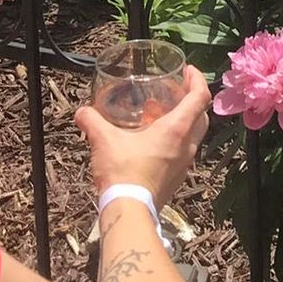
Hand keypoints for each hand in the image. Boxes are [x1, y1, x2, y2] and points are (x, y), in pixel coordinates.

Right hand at [76, 65, 211, 203]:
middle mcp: (186, 145)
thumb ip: (92, 121)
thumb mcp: (104, 141)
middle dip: (191, 99)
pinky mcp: (177, 178)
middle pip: (201, 115)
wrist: (129, 211)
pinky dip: (173, 139)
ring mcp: (184, 164)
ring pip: (192, 134)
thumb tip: (81, 112)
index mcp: (177, 130)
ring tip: (157, 114)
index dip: (198, 79)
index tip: (189, 70)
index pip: (200, 97)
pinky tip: (150, 141)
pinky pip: (182, 151)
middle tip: (175, 90)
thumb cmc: (122, 173)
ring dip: (181, 120)